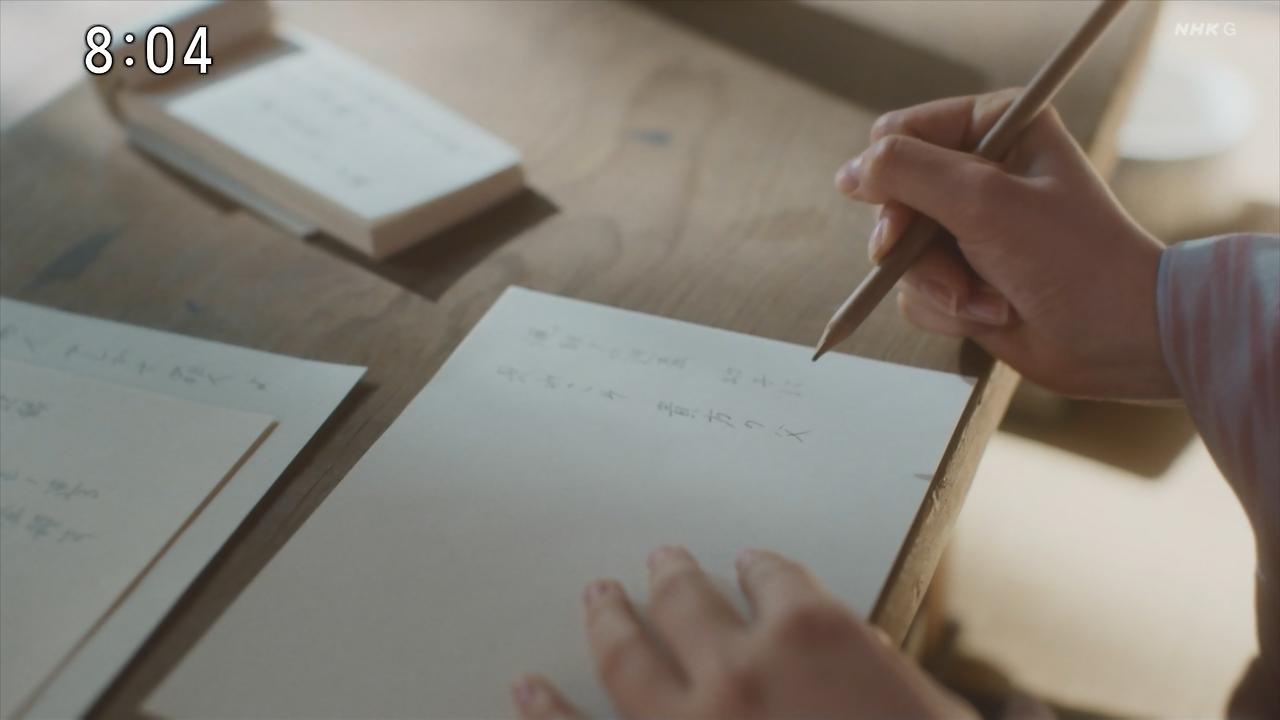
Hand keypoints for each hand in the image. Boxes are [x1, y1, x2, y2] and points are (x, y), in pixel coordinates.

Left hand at [508, 546, 975, 719]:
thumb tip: (1023, 711)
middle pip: (692, 599)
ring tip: (596, 595)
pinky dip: (544, 711)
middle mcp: (740, 665)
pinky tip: (523, 689)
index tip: (751, 564)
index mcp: (820, 637)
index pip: (777, 576)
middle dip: (674, 575)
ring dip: (608, 618)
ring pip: (627, 653)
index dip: (763, 568)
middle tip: (657, 559)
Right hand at [835, 89, 1173, 398]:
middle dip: (918, 246)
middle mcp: (979, 173)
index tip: (902, 217)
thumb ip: (908, 174)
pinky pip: (916, 291)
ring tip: (991, 300)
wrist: (1118, 338)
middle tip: (950, 268)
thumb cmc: (1071, 259)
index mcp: (996, 128)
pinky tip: (993, 315)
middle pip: (892, 199)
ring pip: (900, 254)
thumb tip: (848, 174)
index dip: (891, 175)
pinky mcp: (964, 275)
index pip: (900, 134)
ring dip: (940, 285)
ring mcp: (969, 228)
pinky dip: (948, 310)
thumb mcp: (983, 201)